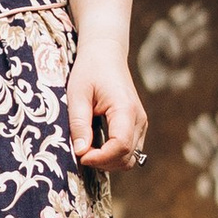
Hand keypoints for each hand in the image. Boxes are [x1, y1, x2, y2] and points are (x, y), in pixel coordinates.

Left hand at [68, 42, 147, 173]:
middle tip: (80, 153)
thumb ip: (79, 123)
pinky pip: (129, 150)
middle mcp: (139, 119)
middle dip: (103, 162)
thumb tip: (80, 151)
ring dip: (109, 161)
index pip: (121, 145)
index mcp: (126, 109)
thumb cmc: (90, 70)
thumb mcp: (77, 94)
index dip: (101, 157)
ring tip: (87, 150)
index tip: (81, 155)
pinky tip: (96, 146)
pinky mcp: (137, 126)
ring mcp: (141, 124)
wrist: (106, 54)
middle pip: (128, 156)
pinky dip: (113, 155)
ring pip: (131, 158)